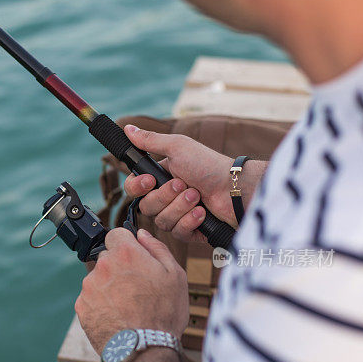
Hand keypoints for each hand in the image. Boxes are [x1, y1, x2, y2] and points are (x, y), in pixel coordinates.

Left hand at [75, 228, 188, 354]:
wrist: (143, 349)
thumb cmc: (164, 313)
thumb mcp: (175, 275)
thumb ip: (156, 248)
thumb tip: (141, 234)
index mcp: (126, 253)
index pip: (116, 234)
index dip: (127, 245)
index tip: (134, 258)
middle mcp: (103, 266)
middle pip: (107, 258)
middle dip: (119, 268)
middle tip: (136, 289)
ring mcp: (89, 287)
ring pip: (98, 279)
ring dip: (109, 287)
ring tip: (127, 307)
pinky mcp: (82, 306)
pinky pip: (91, 298)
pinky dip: (101, 305)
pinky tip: (117, 317)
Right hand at [123, 125, 234, 242]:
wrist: (234, 188)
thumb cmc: (208, 165)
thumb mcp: (178, 147)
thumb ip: (150, 141)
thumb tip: (128, 128)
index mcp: (160, 178)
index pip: (134, 189)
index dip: (138, 187)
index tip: (150, 181)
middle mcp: (166, 198)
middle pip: (146, 207)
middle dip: (166, 196)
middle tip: (184, 184)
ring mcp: (178, 215)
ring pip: (162, 221)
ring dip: (181, 207)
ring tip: (198, 196)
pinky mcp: (190, 231)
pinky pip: (177, 233)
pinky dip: (190, 221)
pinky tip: (202, 213)